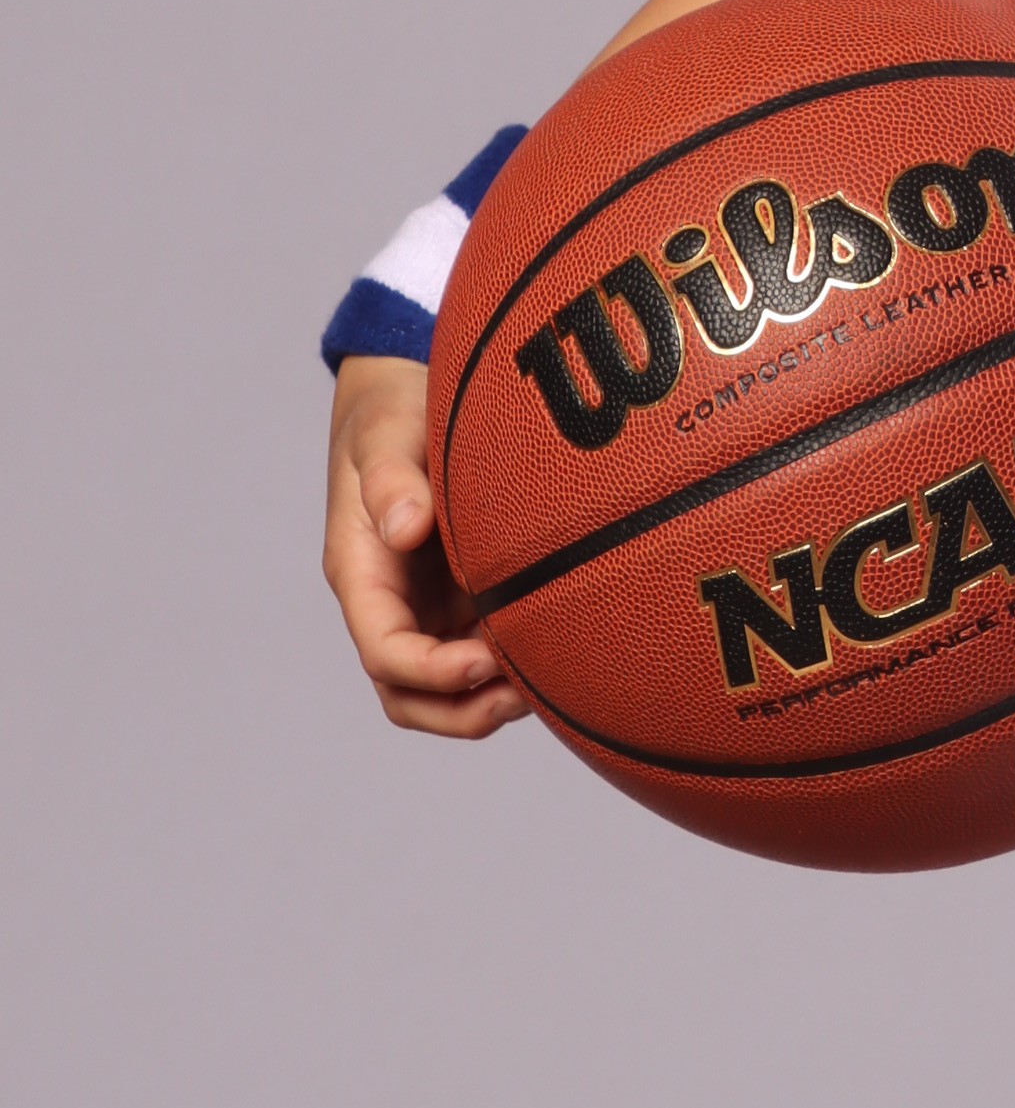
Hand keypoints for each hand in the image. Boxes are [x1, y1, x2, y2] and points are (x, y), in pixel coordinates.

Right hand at [322, 358, 527, 737]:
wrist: (412, 397)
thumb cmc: (393, 413)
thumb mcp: (386, 433)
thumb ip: (393, 480)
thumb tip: (405, 528)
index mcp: (362, 573)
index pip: (384, 651)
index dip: (431, 671)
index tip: (484, 659)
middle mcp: (392, 602)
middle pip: (409, 695)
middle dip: (461, 710)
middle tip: (522, 697)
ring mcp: (428, 607)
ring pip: (448, 690)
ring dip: (490, 701)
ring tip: (549, 687)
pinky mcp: (466, 600)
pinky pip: (484, 656)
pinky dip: (515, 670)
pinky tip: (559, 653)